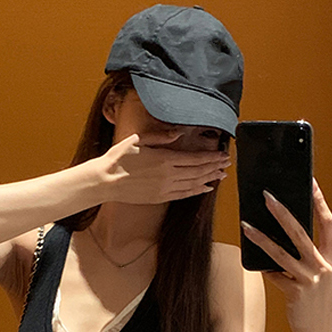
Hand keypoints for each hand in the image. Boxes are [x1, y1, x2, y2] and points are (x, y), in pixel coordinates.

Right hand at [98, 132, 230, 204]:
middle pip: (198, 171)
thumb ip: (161, 136)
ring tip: (221, 175)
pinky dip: (197, 191)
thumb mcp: (139, 139)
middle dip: (214, 167)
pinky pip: (184, 195)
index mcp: (164, 158)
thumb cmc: (119, 157)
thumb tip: (178, 133)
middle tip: (226, 164)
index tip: (223, 154)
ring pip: (193, 184)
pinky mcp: (160, 198)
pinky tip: (206, 188)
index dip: (211, 157)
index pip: (195, 158)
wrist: (106, 180)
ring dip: (209, 179)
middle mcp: (168, 175)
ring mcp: (165, 188)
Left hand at [241, 178, 331, 331]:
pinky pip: (274, 275)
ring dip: (261, 238)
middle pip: (300, 232)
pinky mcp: (296, 291)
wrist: (317, 330)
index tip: (309, 181)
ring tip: (246, 225)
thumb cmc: (316, 298)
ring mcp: (310, 278)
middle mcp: (324, 265)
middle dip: (282, 212)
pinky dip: (266, 270)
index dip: (319, 200)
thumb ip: (310, 253)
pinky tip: (258, 265)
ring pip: (281, 253)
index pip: (327, 221)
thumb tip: (285, 230)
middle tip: (267, 195)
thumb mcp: (320, 273)